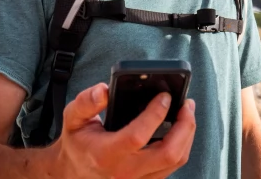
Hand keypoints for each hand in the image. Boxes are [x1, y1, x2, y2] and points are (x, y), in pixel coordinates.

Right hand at [53, 82, 196, 178]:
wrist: (74, 172)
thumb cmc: (78, 143)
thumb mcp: (73, 118)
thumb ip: (85, 102)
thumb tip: (104, 91)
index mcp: (105, 155)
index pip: (137, 136)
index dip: (155, 114)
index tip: (165, 97)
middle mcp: (124, 171)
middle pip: (168, 153)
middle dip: (184, 126)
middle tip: (187, 104)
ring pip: (176, 160)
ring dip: (187, 135)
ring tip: (187, 112)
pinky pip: (173, 166)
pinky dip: (181, 145)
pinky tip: (180, 129)